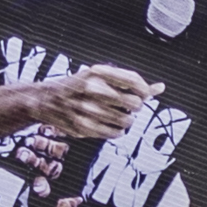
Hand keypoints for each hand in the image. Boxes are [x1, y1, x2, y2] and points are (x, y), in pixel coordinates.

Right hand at [26, 66, 152, 137]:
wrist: (46, 100)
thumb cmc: (78, 87)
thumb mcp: (100, 77)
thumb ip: (129, 82)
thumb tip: (160, 88)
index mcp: (97, 72)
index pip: (134, 81)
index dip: (145, 90)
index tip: (143, 95)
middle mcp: (92, 89)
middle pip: (134, 103)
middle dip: (135, 106)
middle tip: (126, 106)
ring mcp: (87, 109)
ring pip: (126, 120)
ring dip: (127, 120)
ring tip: (117, 116)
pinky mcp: (83, 127)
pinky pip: (114, 134)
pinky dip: (117, 131)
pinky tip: (110, 125)